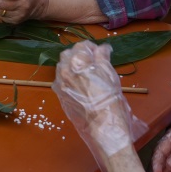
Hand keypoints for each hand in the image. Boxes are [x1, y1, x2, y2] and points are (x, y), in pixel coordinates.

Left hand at [52, 41, 144, 169]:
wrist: (102, 125)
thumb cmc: (110, 99)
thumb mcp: (109, 74)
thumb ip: (102, 57)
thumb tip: (102, 48)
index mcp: (77, 62)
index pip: (81, 46)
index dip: (91, 47)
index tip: (99, 52)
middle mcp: (64, 70)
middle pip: (68, 54)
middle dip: (79, 54)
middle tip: (92, 61)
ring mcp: (60, 83)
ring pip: (62, 66)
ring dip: (72, 65)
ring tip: (85, 72)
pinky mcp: (60, 94)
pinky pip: (61, 80)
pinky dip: (68, 77)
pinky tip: (79, 84)